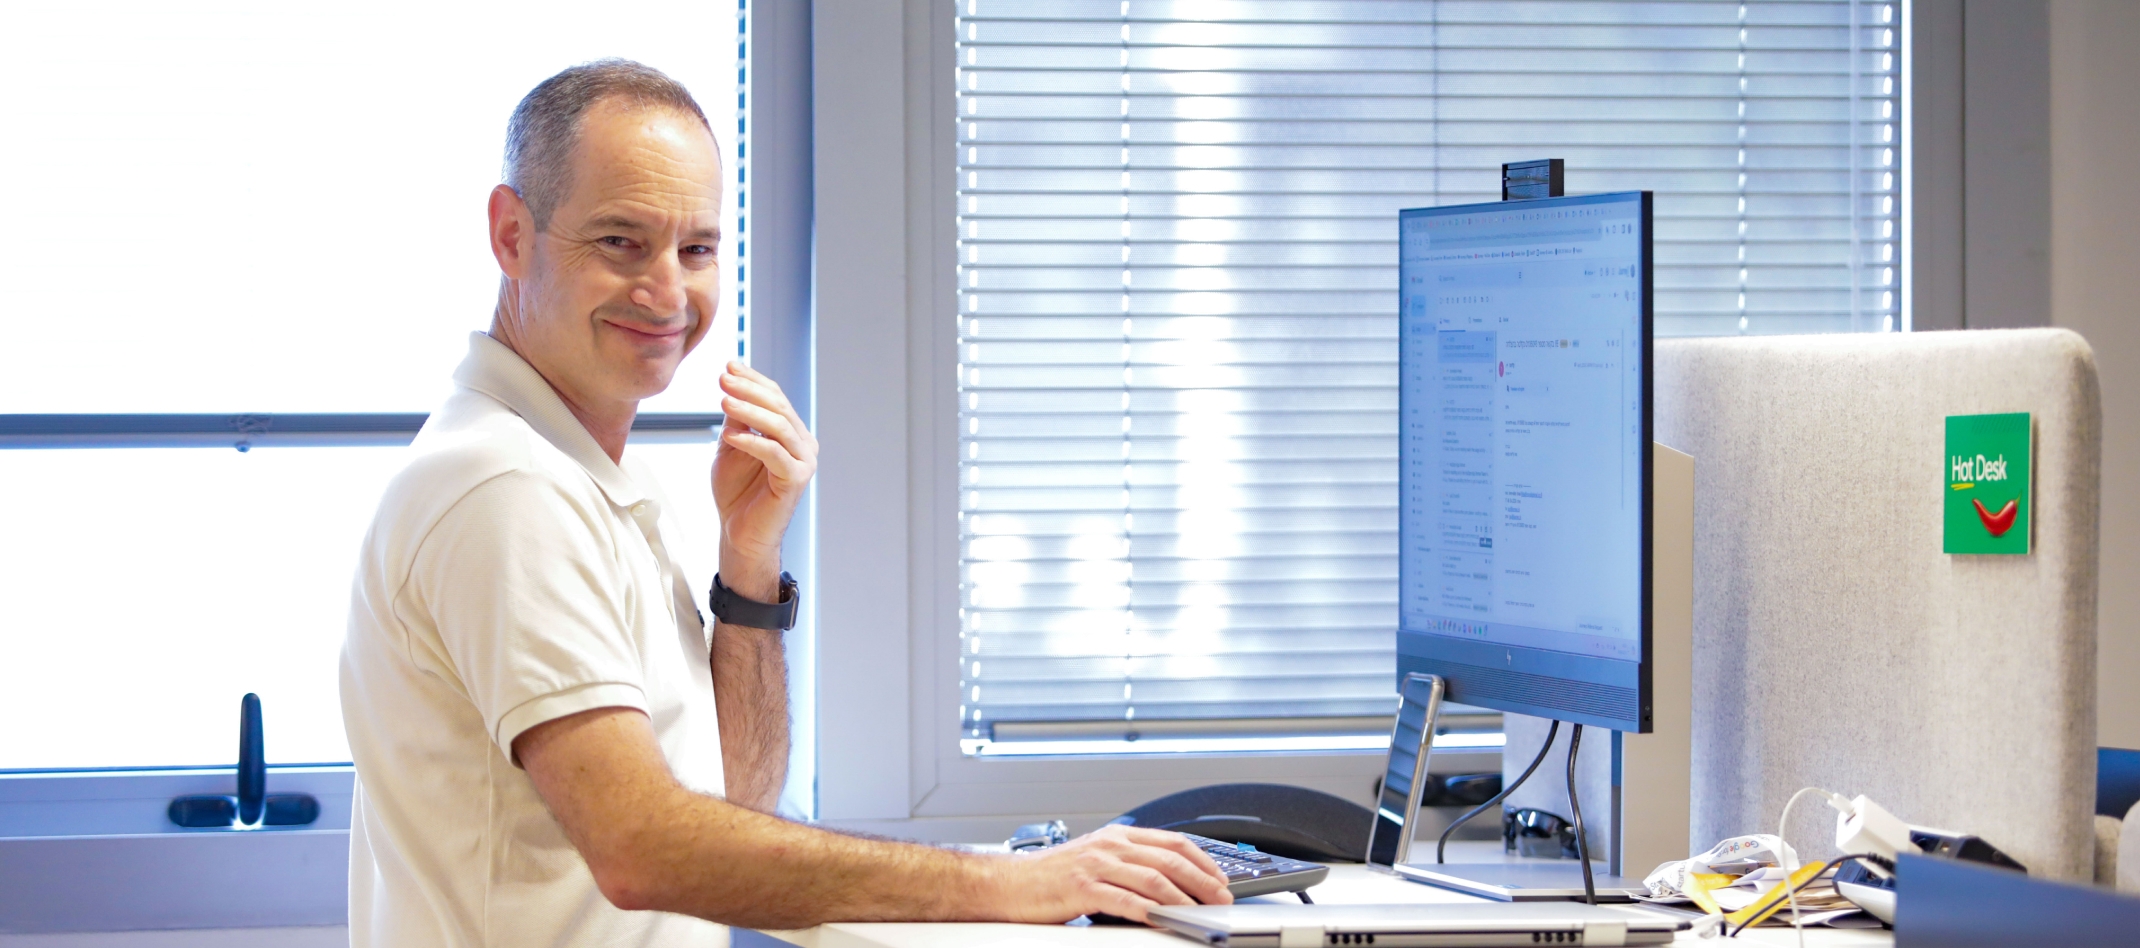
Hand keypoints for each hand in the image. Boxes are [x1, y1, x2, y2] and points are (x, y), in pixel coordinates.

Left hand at [713, 361, 816, 599]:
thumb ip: (737, 421)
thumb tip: (732, 388)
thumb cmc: (736, 492)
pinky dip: (752, 442)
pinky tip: (731, 435)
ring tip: (723, 401)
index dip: (753, 380)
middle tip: (724, 379)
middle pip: (779, 407)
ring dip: (750, 411)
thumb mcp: (731, 447)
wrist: (739, 533)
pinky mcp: (796, 480)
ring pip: (778, 426)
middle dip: (750, 390)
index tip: (729, 365)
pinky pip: (775, 454)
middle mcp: (803, 443)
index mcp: (790, 432)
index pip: (775, 397)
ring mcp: (803, 461)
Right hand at [982, 825, 1231, 923]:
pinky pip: (1124, 900)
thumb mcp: (1096, 858)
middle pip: (1169, 860)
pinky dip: (1149, 911)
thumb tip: (1168, 880)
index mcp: (1117, 835)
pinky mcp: (1083, 888)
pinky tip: (1163, 920)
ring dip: (1183, 898)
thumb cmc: (1051, 876)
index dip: (1202, 860)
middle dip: (1202, 880)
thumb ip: (1128, 863)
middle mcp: (1110, 845)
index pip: (1172, 842)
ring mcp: (1097, 865)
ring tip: (1201, 912)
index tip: (1221, 878)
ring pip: (1153, 880)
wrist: (1010, 883)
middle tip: (1222, 898)